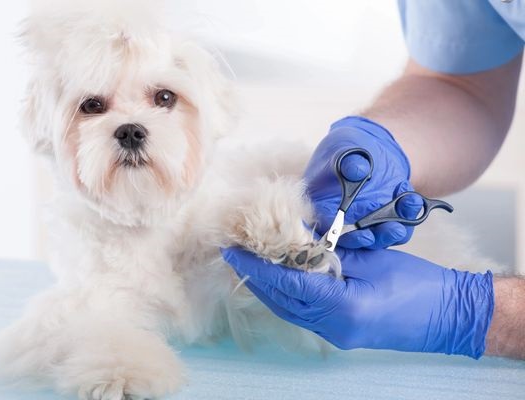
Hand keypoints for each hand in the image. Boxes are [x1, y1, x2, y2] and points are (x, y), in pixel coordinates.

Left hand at [222, 246, 493, 358]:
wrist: (449, 316)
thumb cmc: (417, 284)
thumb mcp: (371, 259)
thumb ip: (332, 252)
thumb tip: (299, 239)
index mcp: (343, 306)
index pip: (287, 284)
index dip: (257, 267)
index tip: (234, 252)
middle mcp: (333, 327)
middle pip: (281, 301)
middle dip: (255, 277)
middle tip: (236, 254)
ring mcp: (336, 335)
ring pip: (289, 310)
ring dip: (269, 288)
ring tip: (251, 264)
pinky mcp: (341, 335)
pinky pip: (303, 314)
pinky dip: (287, 296)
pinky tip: (281, 279)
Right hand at [304, 116, 422, 248]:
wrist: (370, 147)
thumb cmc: (347, 148)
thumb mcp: (344, 148)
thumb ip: (348, 160)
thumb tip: (357, 171)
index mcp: (322, 206)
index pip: (329, 227)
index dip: (344, 235)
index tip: (361, 234)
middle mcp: (343, 220)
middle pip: (355, 239)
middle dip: (375, 237)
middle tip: (393, 230)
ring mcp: (366, 221)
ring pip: (378, 236)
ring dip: (395, 229)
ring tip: (409, 207)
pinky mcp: (386, 218)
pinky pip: (398, 225)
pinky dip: (407, 216)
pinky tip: (413, 199)